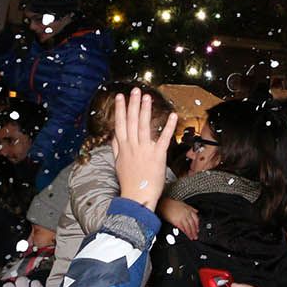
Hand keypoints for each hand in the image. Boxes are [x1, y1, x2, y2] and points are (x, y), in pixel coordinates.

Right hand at [113, 88, 176, 208]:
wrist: (136, 197)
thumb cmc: (129, 182)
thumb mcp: (118, 164)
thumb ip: (116, 148)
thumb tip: (113, 136)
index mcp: (123, 148)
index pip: (120, 124)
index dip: (120, 109)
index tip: (119, 96)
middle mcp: (132, 146)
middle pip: (131, 121)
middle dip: (132, 104)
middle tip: (134, 90)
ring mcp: (144, 150)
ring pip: (144, 126)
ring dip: (146, 110)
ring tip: (146, 96)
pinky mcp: (157, 155)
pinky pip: (163, 138)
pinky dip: (168, 126)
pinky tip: (172, 115)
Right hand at [159, 198, 199, 239]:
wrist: (165, 204)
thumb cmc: (172, 204)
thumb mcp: (184, 204)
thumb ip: (191, 208)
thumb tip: (196, 211)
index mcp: (189, 210)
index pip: (196, 218)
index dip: (197, 225)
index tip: (198, 229)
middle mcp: (186, 214)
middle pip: (193, 224)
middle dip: (195, 231)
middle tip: (196, 236)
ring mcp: (182, 218)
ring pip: (188, 227)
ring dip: (190, 233)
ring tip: (191, 237)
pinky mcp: (176, 221)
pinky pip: (182, 228)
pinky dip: (185, 232)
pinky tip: (186, 235)